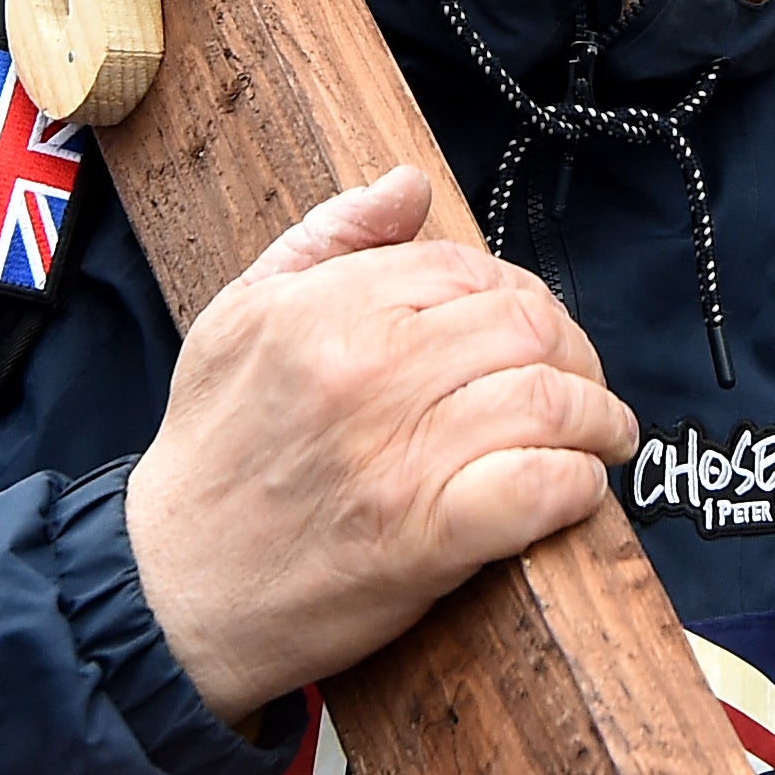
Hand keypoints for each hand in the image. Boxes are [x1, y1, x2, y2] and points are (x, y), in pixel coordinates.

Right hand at [131, 167, 637, 724]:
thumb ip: (328, 240)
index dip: (517, 292)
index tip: (529, 327)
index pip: (468, 268)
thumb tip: (407, 186)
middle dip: (574, 350)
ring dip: (597, 418)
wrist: (172, 588)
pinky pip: (543, 487)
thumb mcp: (238, 319)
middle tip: (580, 380)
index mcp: (324, 311)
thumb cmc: (212, 456)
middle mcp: (366, 372)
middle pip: (526, 326)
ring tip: (602, 435)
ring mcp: (400, 456)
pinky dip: (578, 484)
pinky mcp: (425, 538)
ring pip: (549, 401)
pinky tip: (577, 487)